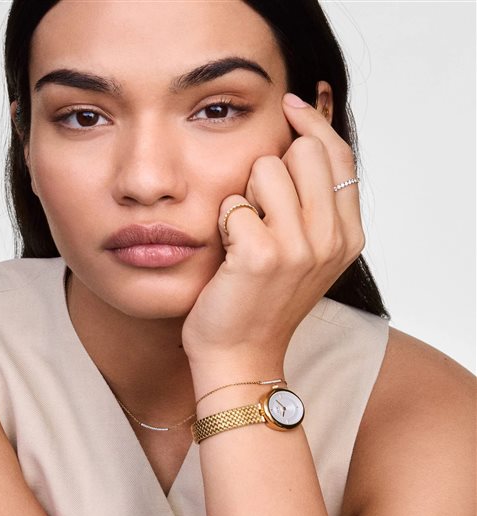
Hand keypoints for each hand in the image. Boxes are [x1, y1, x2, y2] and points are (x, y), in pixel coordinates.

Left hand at [182, 93, 363, 377]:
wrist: (241, 354)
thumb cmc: (264, 300)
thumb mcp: (305, 253)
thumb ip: (313, 202)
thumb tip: (304, 135)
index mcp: (347, 235)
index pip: (339, 154)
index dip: (312, 123)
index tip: (288, 105)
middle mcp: (331, 239)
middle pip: (304, 150)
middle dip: (272, 166)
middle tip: (258, 208)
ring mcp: (298, 248)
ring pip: (266, 168)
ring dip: (245, 195)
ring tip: (243, 234)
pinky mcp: (260, 256)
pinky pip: (234, 203)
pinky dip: (224, 222)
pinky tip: (227, 251)